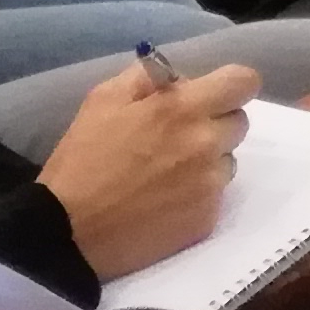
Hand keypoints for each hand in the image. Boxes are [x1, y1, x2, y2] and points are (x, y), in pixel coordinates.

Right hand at [36, 53, 258, 280]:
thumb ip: (148, 77)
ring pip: (227, 162)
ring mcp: (210, 185)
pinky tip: (162, 202)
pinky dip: (196, 196)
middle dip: (215, 124)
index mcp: (184, 108)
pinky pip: (214, 197)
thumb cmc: (81, 160)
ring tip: (165, 175)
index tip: (211, 96)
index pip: (244, 81)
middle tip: (177, 138)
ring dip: (207, 162)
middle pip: (238, 122)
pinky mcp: (206, 220)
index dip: (230, 86)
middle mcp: (206, 143)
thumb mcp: (103, 99)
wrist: (65, 232)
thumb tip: (179, 78)